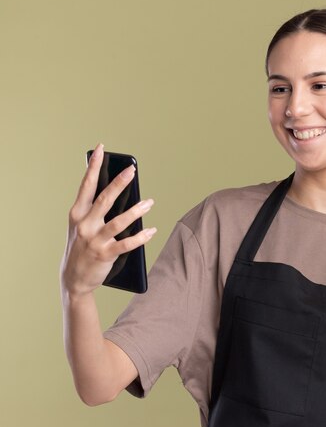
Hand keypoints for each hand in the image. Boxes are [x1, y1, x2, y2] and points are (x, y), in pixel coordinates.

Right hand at [60, 143, 156, 295]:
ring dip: (136, 211)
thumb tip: (117, 191)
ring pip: (118, 222)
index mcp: (77, 213)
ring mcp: (94, 240)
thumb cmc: (82, 246)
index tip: (101, 149)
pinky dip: (141, 237)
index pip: (87, 185)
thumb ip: (95, 209)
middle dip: (119, 183)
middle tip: (132, 170)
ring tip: (150, 202)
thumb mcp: (82, 225)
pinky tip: (151, 230)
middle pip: (104, 199)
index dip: (94, 166)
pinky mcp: (105, 254)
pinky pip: (126, 244)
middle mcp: (84, 224)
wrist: (73, 278)